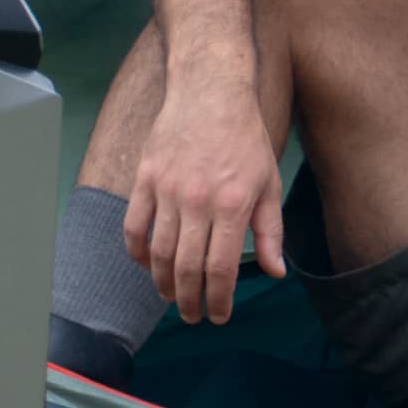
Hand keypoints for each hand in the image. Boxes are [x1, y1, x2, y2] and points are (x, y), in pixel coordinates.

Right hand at [118, 55, 289, 323]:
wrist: (210, 91)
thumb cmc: (244, 139)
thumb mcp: (269, 184)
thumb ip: (270, 231)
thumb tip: (274, 272)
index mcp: (233, 205)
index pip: (221, 269)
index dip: (218, 300)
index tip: (218, 316)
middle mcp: (198, 202)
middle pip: (187, 268)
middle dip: (190, 300)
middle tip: (192, 315)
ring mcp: (167, 191)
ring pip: (159, 253)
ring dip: (164, 283)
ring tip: (171, 296)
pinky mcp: (145, 179)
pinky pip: (133, 226)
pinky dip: (137, 252)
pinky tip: (146, 265)